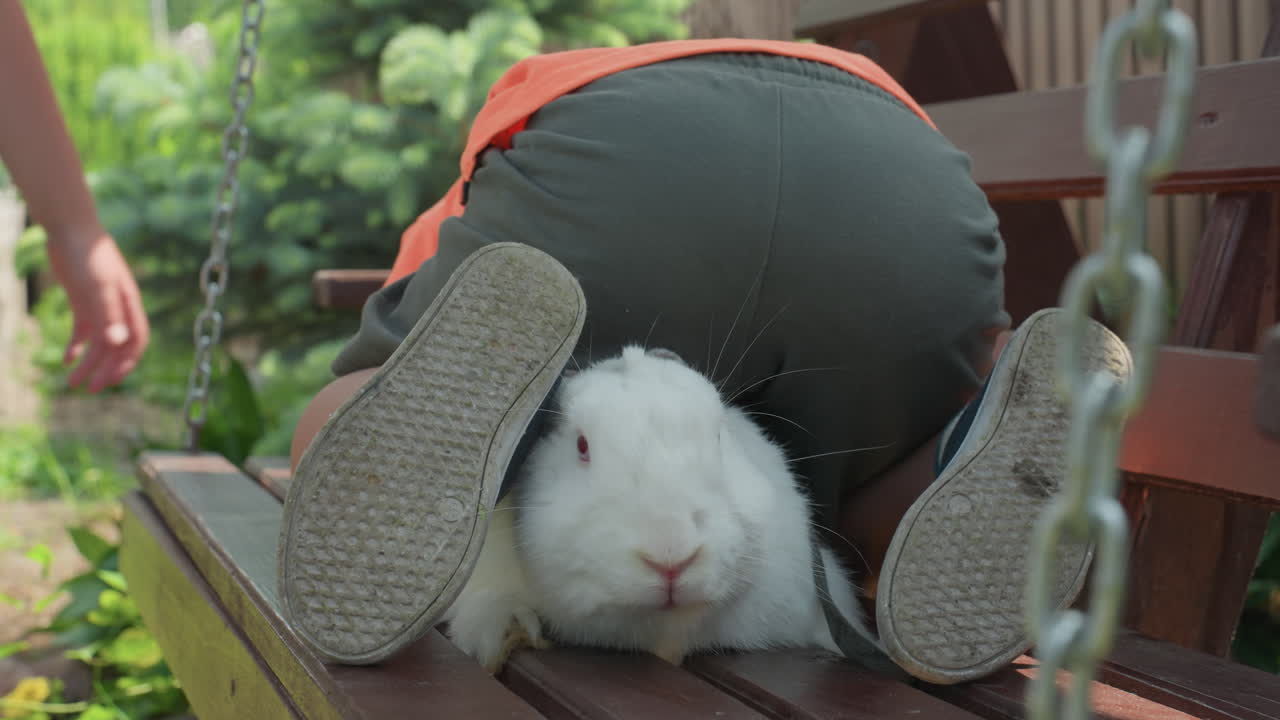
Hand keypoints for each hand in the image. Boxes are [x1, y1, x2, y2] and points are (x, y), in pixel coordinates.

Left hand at [45, 229, 149, 391]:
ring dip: (87, 363)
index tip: (110, 382)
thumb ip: (109, 315)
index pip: (134, 343)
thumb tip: (118, 344)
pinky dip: (76, 346)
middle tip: (89, 390)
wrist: (71, 228)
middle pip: (116, 347)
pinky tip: (66, 359)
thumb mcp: (98, 287)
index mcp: (129, 306)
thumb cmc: (89, 256)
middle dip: (105, 370)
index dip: (125, 364)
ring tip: (71, 383)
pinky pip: (83, 331)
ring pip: (98, 343)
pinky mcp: (84, 301)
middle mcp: (118, 309)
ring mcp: (101, 306)